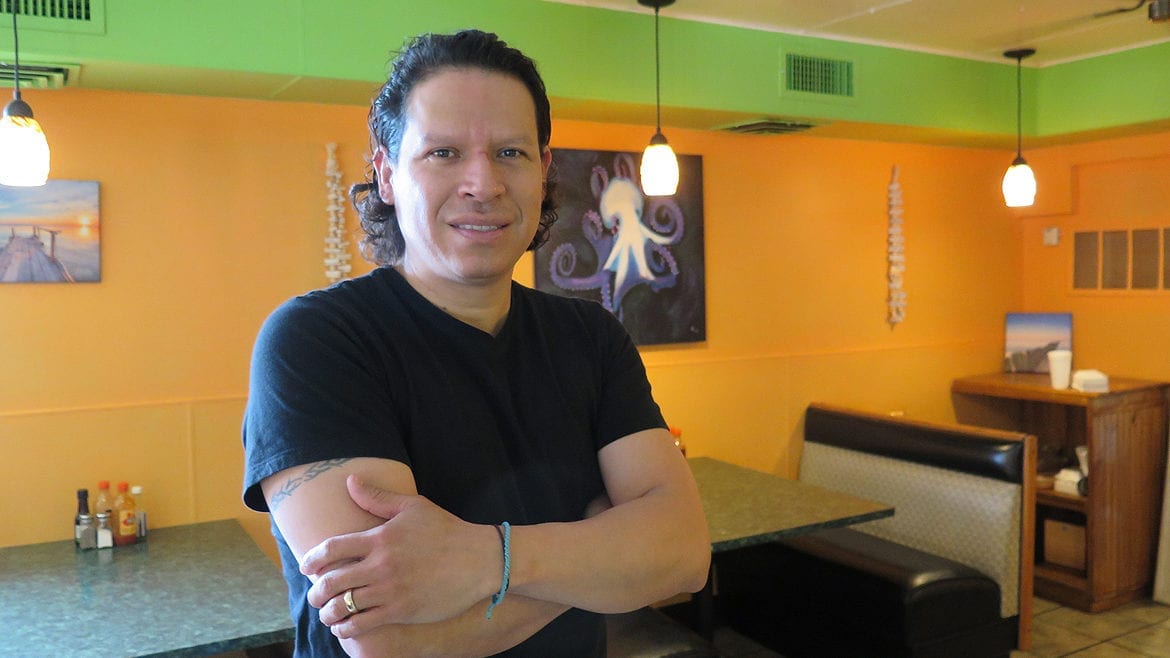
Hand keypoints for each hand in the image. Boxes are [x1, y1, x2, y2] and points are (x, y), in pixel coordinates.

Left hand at [300, 475, 501, 636]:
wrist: (480, 559)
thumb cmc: (447, 530)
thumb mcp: (414, 507)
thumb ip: (378, 498)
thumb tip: (350, 482)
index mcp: (380, 538)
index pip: (331, 548)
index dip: (311, 559)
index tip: (306, 566)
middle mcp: (381, 565)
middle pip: (332, 582)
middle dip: (315, 592)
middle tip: (314, 595)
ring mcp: (390, 590)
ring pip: (344, 606)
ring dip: (328, 613)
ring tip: (327, 614)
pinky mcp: (402, 611)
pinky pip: (363, 624)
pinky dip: (347, 629)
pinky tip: (344, 628)